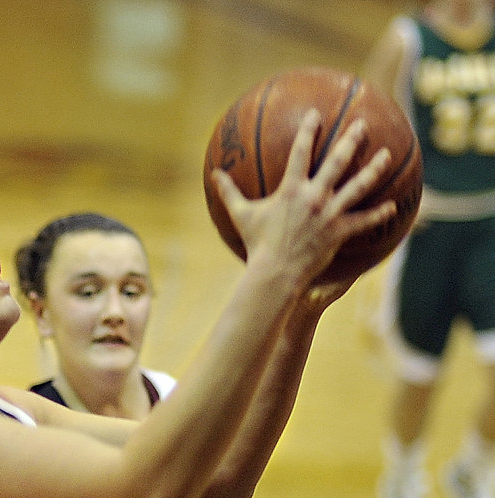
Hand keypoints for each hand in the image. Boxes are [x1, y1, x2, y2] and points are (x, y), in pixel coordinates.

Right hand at [211, 109, 395, 288]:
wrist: (275, 272)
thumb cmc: (257, 244)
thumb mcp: (242, 216)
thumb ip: (229, 193)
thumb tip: (214, 175)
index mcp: (291, 189)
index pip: (300, 152)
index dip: (308, 131)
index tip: (315, 114)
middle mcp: (314, 196)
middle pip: (337, 162)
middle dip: (351, 140)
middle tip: (362, 125)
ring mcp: (329, 214)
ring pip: (357, 186)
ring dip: (374, 169)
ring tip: (386, 155)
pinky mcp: (339, 232)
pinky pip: (363, 221)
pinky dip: (378, 214)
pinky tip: (394, 206)